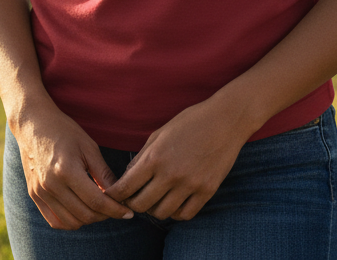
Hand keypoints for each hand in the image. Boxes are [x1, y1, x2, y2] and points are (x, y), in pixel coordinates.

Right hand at [11, 104, 135, 229]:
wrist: (32, 123)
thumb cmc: (63, 130)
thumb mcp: (88, 146)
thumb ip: (103, 173)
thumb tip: (119, 195)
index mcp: (66, 170)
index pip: (96, 201)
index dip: (116, 210)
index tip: (128, 213)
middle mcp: (51, 185)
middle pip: (85, 215)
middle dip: (105, 215)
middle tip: (114, 207)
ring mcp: (40, 192)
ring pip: (71, 222)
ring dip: (89, 219)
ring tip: (97, 207)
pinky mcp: (33, 195)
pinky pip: (55, 221)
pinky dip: (70, 222)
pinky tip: (79, 210)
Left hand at [105, 99, 248, 220]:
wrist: (224, 121)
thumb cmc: (189, 122)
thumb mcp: (159, 134)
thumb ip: (142, 156)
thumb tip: (127, 177)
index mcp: (155, 157)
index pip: (127, 187)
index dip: (115, 194)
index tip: (112, 194)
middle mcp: (171, 175)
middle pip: (142, 205)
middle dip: (132, 203)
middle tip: (132, 198)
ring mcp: (190, 185)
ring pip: (162, 213)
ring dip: (153, 209)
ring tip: (153, 199)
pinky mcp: (207, 192)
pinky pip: (185, 215)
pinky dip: (175, 213)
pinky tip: (173, 202)